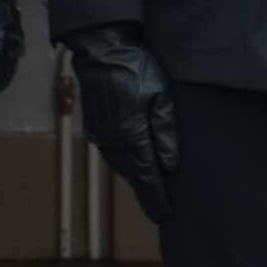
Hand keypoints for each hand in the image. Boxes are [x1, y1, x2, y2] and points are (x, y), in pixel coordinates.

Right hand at [62, 26, 181, 223]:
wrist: (101, 51)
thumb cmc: (137, 69)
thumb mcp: (162, 95)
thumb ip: (167, 131)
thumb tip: (170, 164)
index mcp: (131, 135)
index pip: (147, 176)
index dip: (157, 198)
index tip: (165, 216)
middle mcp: (113, 141)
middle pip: (133, 175)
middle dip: (148, 193)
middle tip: (162, 210)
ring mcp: (102, 135)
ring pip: (122, 166)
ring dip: (137, 178)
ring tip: (152, 190)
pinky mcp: (96, 128)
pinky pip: (114, 154)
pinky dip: (127, 163)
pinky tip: (136, 164)